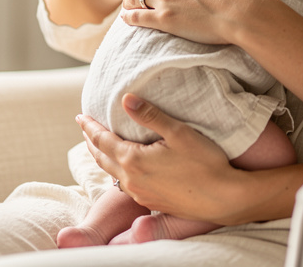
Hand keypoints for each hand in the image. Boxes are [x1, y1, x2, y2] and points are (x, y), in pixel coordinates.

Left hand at [78, 94, 241, 222]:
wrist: (222, 198)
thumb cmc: (204, 162)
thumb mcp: (178, 132)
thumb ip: (149, 115)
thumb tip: (125, 99)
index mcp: (133, 160)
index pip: (101, 140)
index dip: (89, 126)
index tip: (80, 115)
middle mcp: (131, 180)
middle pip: (101, 157)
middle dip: (90, 141)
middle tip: (85, 127)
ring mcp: (140, 194)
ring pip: (111, 173)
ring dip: (102, 157)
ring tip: (98, 145)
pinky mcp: (150, 202)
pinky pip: (124, 184)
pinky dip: (116, 170)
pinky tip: (124, 167)